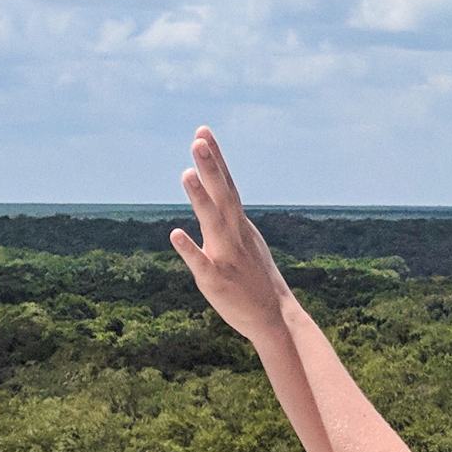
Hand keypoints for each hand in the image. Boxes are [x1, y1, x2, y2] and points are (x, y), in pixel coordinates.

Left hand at [169, 127, 292, 343]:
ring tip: (186, 173)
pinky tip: (176, 234)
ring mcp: (226, 257)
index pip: (226, 185)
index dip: (215, 159)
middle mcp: (233, 235)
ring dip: (200, 198)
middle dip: (210, 167)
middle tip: (199, 139)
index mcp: (238, 226)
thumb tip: (217, 196)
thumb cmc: (256, 280)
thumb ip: (228, 218)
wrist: (275, 319)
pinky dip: (190, 249)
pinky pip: (201, 263)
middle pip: (222, 195)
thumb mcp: (245, 241)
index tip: (203, 132)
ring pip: (213, 223)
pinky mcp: (216, 281)